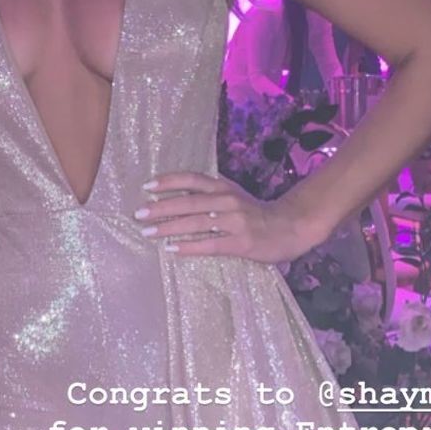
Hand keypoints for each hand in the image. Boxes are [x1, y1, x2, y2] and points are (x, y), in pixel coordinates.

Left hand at [135, 171, 326, 263]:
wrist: (291, 226)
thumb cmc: (257, 214)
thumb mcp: (234, 196)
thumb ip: (211, 194)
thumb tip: (177, 197)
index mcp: (224, 187)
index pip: (192, 179)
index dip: (169, 182)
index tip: (147, 187)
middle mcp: (227, 201)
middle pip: (188, 202)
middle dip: (160, 208)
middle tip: (138, 214)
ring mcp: (234, 222)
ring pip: (195, 223)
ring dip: (169, 228)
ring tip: (148, 233)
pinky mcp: (240, 242)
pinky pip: (209, 244)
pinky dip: (189, 247)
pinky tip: (172, 250)